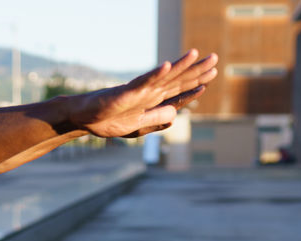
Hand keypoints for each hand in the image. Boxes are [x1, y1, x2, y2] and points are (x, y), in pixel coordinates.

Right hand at [68, 50, 217, 138]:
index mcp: (151, 101)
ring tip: (197, 54)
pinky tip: (168, 65)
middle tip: (215, 59)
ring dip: (181, 66)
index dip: (194, 87)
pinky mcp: (127, 92)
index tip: (210, 78)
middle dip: (197, 71)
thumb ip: (155, 120)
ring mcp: (139, 91)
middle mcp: (149, 93)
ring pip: (164, 77)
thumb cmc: (108, 120)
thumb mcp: (137, 126)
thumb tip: (175, 115)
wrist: (85, 118)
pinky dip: (156, 74)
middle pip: (177, 80)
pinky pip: (143, 81)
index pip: (177, 92)